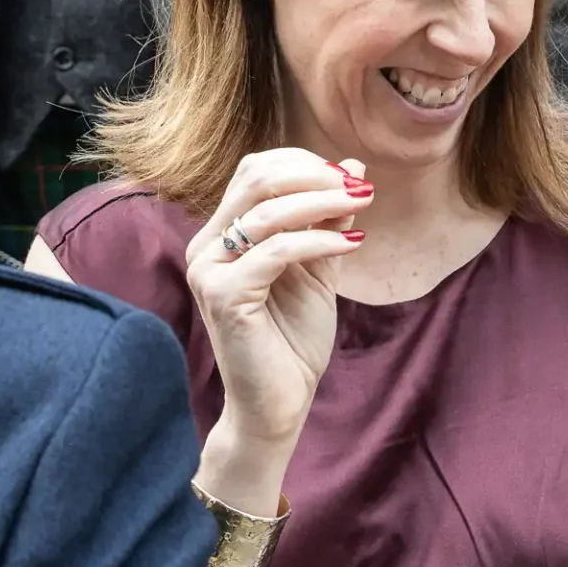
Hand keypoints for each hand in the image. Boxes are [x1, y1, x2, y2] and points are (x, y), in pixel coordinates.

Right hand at [186, 150, 370, 450]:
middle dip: (314, 176)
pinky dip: (319, 241)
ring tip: (362, 205)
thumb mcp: (319, 266)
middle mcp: (205, 246)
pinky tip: (352, 244)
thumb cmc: (294, 338)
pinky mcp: (223, 296)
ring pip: (267, 211)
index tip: (351, 177)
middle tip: (358, 188)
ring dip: (323, 202)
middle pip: (255, 179)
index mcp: (220, 234)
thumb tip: (354, 167)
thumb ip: (329, 220)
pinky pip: (276, 251)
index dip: (304, 164)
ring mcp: (208, 270)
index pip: (254, 170)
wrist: (280, 402)